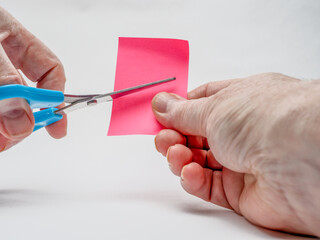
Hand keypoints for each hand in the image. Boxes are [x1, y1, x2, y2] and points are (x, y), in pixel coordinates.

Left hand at [0, 7, 66, 150]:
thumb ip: (4, 79)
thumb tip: (23, 118)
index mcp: (12, 39)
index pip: (49, 69)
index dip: (54, 97)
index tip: (54, 124)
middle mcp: (0, 62)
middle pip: (24, 98)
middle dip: (21, 122)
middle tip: (11, 137)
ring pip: (2, 112)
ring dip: (0, 130)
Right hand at [152, 73, 319, 236]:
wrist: (303, 159)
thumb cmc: (267, 119)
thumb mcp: (214, 108)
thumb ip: (183, 112)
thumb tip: (161, 105)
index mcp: (240, 103)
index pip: (203, 104)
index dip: (180, 111)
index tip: (161, 116)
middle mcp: (242, 132)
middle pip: (197, 136)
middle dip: (175, 137)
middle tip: (164, 139)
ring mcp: (241, 162)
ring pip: (198, 162)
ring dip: (180, 158)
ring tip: (176, 154)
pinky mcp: (241, 192)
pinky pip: (208, 187)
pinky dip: (193, 180)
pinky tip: (189, 172)